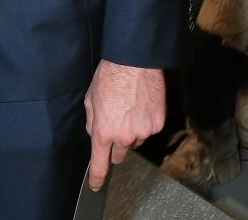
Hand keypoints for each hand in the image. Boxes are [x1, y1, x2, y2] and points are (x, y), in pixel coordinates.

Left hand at [84, 60, 164, 189]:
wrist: (135, 62)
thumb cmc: (110, 76)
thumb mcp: (90, 97)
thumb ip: (91, 121)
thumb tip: (94, 133)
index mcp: (103, 131)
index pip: (100, 164)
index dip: (97, 178)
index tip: (95, 185)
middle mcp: (124, 136)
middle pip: (118, 155)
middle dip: (114, 146)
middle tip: (114, 124)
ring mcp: (143, 132)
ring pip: (135, 141)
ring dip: (130, 132)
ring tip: (128, 108)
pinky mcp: (157, 124)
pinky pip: (148, 130)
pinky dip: (144, 122)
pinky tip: (141, 105)